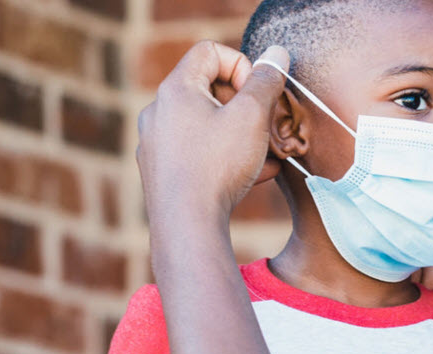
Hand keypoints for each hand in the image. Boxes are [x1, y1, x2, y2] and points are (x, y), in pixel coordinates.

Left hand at [136, 42, 288, 224]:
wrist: (187, 224)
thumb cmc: (218, 166)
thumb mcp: (252, 116)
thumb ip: (266, 81)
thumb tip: (276, 53)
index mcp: (176, 89)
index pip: (210, 51)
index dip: (243, 65)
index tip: (258, 95)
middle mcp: (159, 111)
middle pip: (209, 88)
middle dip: (245, 104)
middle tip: (265, 125)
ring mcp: (157, 141)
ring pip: (206, 123)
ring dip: (240, 132)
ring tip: (264, 154)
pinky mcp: (161, 169)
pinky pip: (198, 150)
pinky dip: (225, 155)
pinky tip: (251, 176)